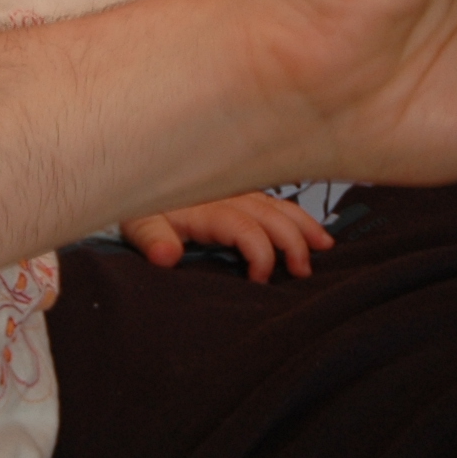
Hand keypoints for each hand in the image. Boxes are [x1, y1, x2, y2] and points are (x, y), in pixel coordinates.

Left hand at [123, 194, 334, 281]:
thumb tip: (166, 257)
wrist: (132, 176)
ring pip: (278, 205)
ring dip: (303, 226)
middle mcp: (227, 195)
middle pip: (271, 215)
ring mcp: (236, 191)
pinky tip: (310, 229)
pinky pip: (273, 201)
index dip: (260, 255)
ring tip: (324, 247)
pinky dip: (295, 215)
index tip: (259, 281)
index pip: (246, 228)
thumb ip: (152, 240)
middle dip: (293, 242)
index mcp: (207, 206)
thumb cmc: (135, 204)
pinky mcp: (238, 192)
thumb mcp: (136, 222)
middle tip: (303, 271)